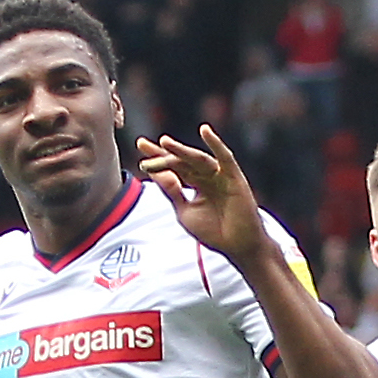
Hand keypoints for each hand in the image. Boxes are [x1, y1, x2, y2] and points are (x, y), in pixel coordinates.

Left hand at [136, 125, 264, 261]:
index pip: (174, 167)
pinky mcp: (234, 177)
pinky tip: (205, 130)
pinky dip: (216, 144)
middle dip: (164, 153)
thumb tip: (157, 173)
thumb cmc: (214, 233)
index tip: (140, 146)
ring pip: (198, 159)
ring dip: (181, 150)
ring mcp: (221, 175)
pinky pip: (225, 157)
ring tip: (164, 142)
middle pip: (183, 161)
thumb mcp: (185, 212)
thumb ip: (172, 192)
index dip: (158, 158)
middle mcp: (208, 176)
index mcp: (196, 184)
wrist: (238, 247)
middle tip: (143, 145)